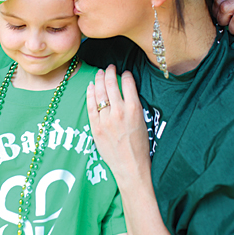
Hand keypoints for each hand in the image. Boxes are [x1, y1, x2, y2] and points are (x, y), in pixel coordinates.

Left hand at [86, 65, 149, 179]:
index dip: (125, 75)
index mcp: (134, 109)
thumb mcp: (142, 121)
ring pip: (99, 93)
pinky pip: (91, 106)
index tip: (124, 72)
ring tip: (100, 73)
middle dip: (110, 73)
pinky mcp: (96, 127)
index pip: (128, 83)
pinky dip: (90, 94)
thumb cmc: (140, 146)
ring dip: (99, 80)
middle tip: (110, 68)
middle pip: (111, 84)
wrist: (131, 166)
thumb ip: (133, 106)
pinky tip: (91, 86)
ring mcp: (105, 119)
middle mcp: (119, 111)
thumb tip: (126, 92)